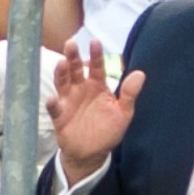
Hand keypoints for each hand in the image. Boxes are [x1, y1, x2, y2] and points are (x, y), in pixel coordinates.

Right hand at [46, 39, 144, 185]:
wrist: (93, 153)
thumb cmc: (108, 130)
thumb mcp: (123, 112)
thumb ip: (129, 94)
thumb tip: (140, 74)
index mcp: (98, 86)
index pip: (97, 66)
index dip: (96, 54)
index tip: (95, 42)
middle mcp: (81, 90)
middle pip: (75, 69)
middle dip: (72, 56)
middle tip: (71, 43)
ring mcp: (68, 101)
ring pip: (62, 83)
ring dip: (61, 73)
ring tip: (61, 64)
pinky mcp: (59, 116)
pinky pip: (54, 108)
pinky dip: (52, 103)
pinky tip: (52, 98)